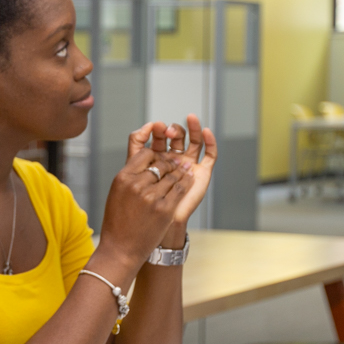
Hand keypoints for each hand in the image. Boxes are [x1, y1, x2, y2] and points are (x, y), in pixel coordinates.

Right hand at [96, 127, 194, 265]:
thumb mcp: (117, 194)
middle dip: (170, 163)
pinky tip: (189, 179)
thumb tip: (147, 164)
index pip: (145, 154)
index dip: (155, 155)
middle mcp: (137, 185)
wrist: (121, 250)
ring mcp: (152, 197)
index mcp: (123, 178)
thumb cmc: (117, 223)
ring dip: (180, 171)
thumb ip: (131, 177)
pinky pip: (180, 189)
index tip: (159, 159)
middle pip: (161, 164)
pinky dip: (186, 182)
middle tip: (176, 163)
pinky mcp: (165, 209)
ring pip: (173, 175)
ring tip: (185, 168)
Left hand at [146, 115, 216, 241]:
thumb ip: (137, 144)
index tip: (155, 126)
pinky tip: (205, 131)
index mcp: (157, 157)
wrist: (152, 224)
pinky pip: (210, 154)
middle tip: (166, 131)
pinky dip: (209, 141)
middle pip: (177, 137)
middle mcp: (174, 160)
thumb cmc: (140, 200)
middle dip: (172, 130)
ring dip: (193, 128)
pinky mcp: (202, 172)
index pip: (160, 136)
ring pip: (194, 141)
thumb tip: (146, 124)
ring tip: (190, 119)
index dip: (158, 129)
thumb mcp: (134, 168)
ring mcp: (189, 165)